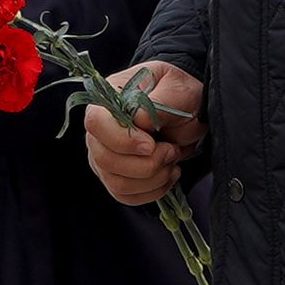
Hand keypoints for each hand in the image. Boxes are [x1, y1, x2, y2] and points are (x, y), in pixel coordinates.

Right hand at [84, 61, 201, 206]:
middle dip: (145, 163)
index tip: (151, 145)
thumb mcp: (177, 88)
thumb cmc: (178, 93)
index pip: (96, 123)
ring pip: (117, 183)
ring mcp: (105, 157)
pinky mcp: (117, 177)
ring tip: (173, 159)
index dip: (122, 140)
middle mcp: (100, 132)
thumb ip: (159, 102)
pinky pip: (127, 196)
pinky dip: (153, 190)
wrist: (189, 111)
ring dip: (153, 178)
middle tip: (172, 150)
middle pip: (105, 160)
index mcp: (108, 100)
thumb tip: (139, 120)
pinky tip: (169, 173)